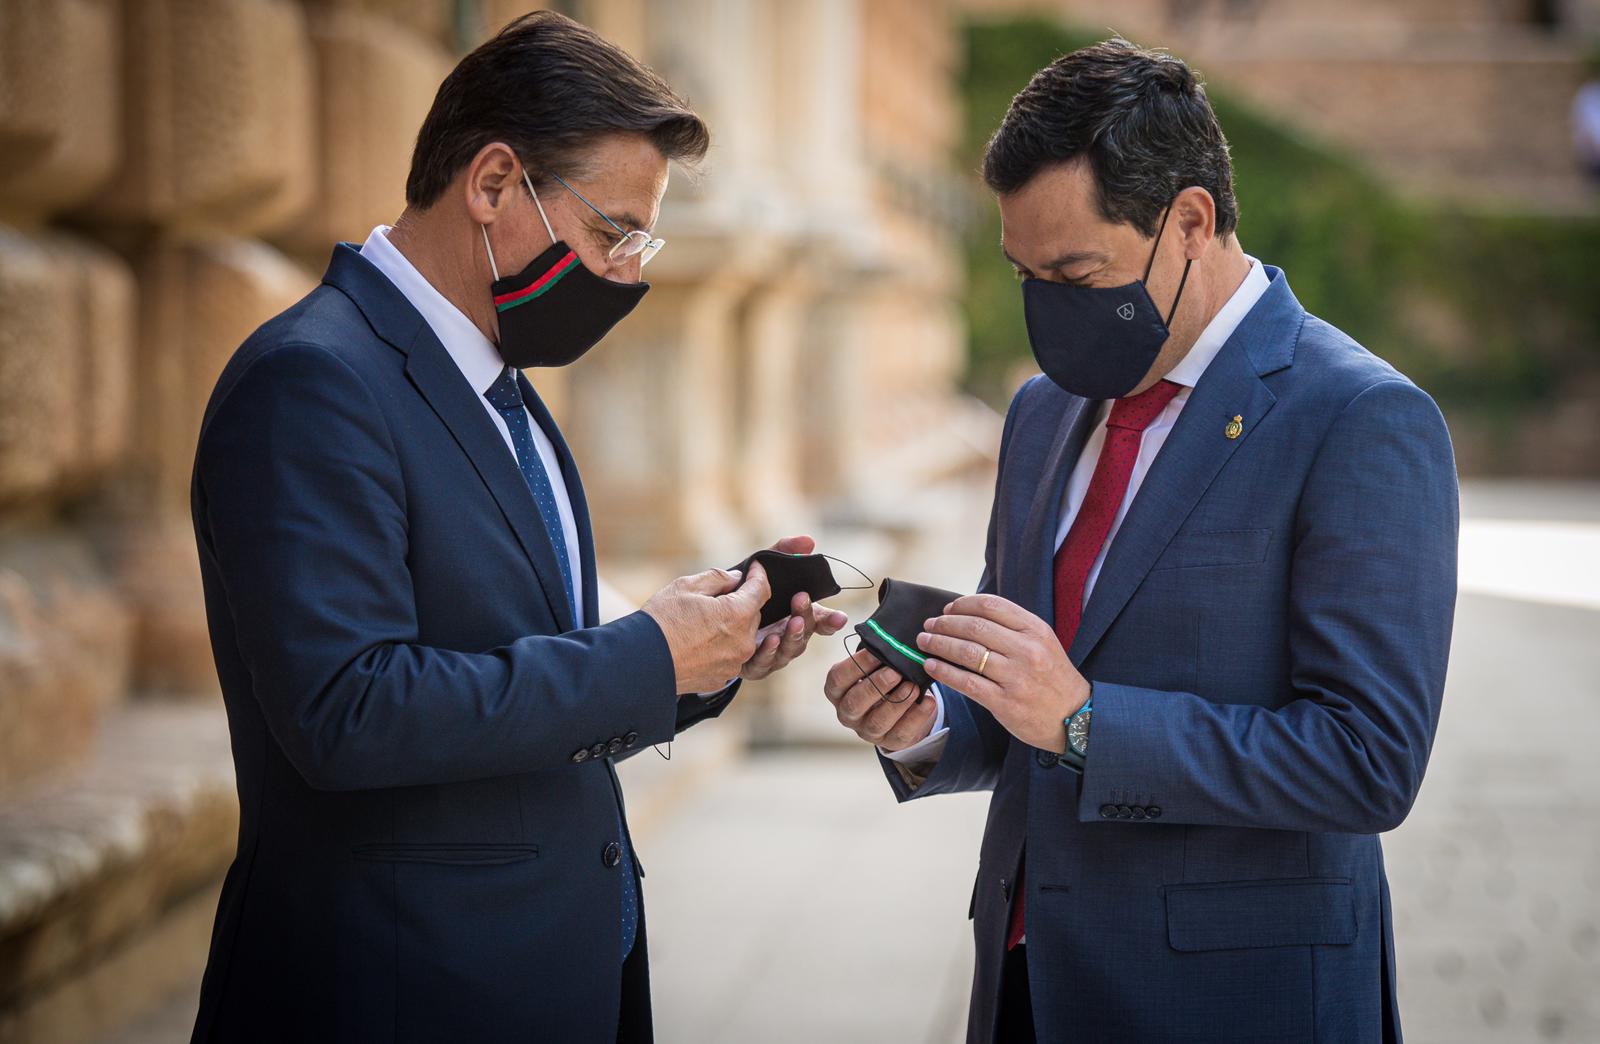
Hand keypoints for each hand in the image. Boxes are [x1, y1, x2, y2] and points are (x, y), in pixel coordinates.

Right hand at [642, 562, 769, 694]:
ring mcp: (733, 663)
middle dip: (742, 603)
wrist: (640, 662)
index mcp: (737, 614)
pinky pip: (730, 656)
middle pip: (753, 615)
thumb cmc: (661, 621)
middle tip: (719, 597)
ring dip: (733, 627)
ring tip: (705, 622)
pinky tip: (699, 643)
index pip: (761, 590)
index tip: (754, 569)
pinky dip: (722, 647)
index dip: (758, 576)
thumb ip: (717, 578)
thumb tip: (736, 578)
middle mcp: (743, 642)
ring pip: (743, 637)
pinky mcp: (722, 677)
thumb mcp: (685, 586)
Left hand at [739, 535, 849, 681]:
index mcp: (796, 615)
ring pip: (789, 650)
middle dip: (806, 616)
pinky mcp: (752, 665)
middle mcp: (787, 636)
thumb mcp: (765, 567)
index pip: (821, 620)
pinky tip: (769, 639)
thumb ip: (785, 551)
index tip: (839, 616)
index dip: (831, 619)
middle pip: (804, 631)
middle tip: (801, 599)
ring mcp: (773, 653)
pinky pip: (763, 663)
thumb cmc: (745, 589)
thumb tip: (808, 541)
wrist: (711, 613)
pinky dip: (768, 653)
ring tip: (791, 622)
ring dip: (792, 636)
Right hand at [822, 648, 938, 751]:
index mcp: (837, 691)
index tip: (874, 652)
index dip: (855, 665)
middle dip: (875, 686)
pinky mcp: (889, 741)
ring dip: (897, 703)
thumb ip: (875, 654)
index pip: (837, 679)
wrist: (899, 706)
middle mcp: (847, 713)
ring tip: (914, 686)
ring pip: (878, 721)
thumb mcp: (873, 666)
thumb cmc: (881, 676)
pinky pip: (901, 734)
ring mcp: (867, 730)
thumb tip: (890, 638)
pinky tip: (928, 701)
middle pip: (854, 703)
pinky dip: (917, 717)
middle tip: (895, 672)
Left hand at [916, 593, 1089, 751]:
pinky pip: (966, 682)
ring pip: (967, 652)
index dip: (963, 604)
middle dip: (945, 624)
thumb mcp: (1043, 643)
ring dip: (939, 644)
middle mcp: (1027, 650)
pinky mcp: (1005, 702)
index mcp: (1035, 630)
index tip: (947, 609)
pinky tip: (931, 666)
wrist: (1075, 717)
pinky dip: (944, 671)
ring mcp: (1016, 677)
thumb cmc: (1052, 677)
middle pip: (975, 627)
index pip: (992, 605)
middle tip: (928, 626)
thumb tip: (968, 615)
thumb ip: (1012, 628)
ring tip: (924, 642)